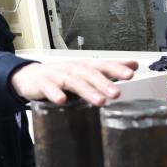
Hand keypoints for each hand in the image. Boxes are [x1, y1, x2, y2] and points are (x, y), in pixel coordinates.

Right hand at [11, 59, 137, 105]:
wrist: (32, 76)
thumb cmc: (63, 74)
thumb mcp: (87, 70)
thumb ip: (110, 69)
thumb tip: (134, 65)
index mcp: (85, 66)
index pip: (103, 65)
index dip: (117, 68)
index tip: (131, 74)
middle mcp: (73, 69)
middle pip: (90, 74)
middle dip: (104, 83)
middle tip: (117, 93)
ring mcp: (58, 76)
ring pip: (74, 82)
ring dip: (87, 91)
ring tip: (100, 101)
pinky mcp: (43, 84)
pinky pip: (49, 88)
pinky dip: (55, 94)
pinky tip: (62, 101)